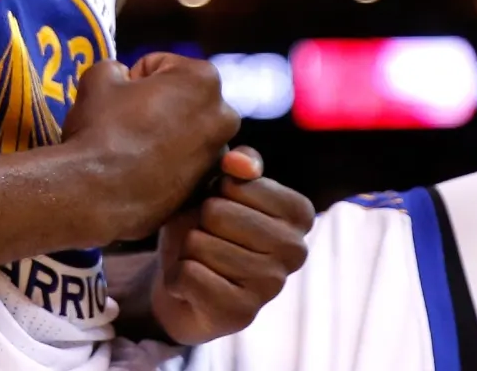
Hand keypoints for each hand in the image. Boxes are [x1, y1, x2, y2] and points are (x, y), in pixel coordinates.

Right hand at [60, 54, 240, 242]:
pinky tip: (142, 169)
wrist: (99, 194)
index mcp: (203, 78)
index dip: (132, 80)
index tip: (119, 100)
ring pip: (185, 130)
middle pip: (180, 98)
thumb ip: (117, 68)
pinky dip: (168, 162)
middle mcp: (224, 114)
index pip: (159, 66)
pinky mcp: (209, 185)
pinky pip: (186, 162)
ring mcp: (220, 153)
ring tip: (133, 149)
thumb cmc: (102, 129)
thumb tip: (123, 78)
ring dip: (164, 133)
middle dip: (156, 106)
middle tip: (125, 123)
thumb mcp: (99, 77)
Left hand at [150, 147, 313, 345]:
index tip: (222, 211)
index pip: (237, 183)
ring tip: (199, 260)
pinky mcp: (242, 313)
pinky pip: (189, 275)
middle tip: (206, 237)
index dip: (214, 192)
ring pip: (199, 243)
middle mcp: (296, 251)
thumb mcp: (221, 185)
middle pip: (216, 212)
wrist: (185, 284)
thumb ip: (239, 163)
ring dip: (186, 250)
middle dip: (197, 222)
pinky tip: (191, 285)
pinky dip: (177, 277)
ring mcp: (272, 286)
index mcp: (300, 213)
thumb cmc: (207, 227)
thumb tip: (238, 163)